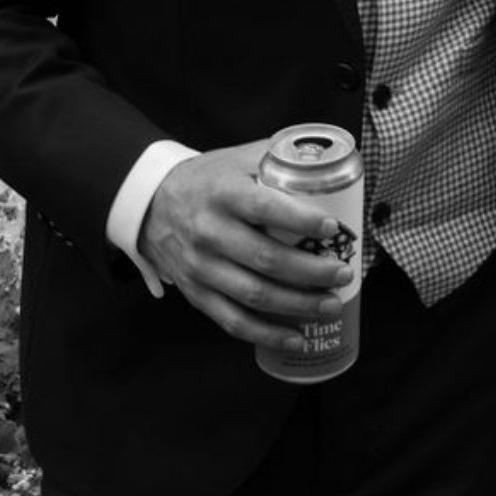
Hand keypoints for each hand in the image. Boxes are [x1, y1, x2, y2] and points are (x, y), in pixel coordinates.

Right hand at [138, 139, 358, 350]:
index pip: (264, 208)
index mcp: (223, 194)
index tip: (332, 227)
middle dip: (311, 272)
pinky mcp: (196, 293)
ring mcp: (201, 267)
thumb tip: (329, 165)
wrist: (151, 203)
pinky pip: (232, 320)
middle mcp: (209, 232)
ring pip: (253, 294)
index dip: (300, 220)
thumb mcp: (239, 158)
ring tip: (331, 305)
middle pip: (265, 259)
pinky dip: (266, 334)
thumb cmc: (209, 180)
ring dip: (297, 305)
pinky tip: (296, 338)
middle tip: (344, 273)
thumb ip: (279, 158)